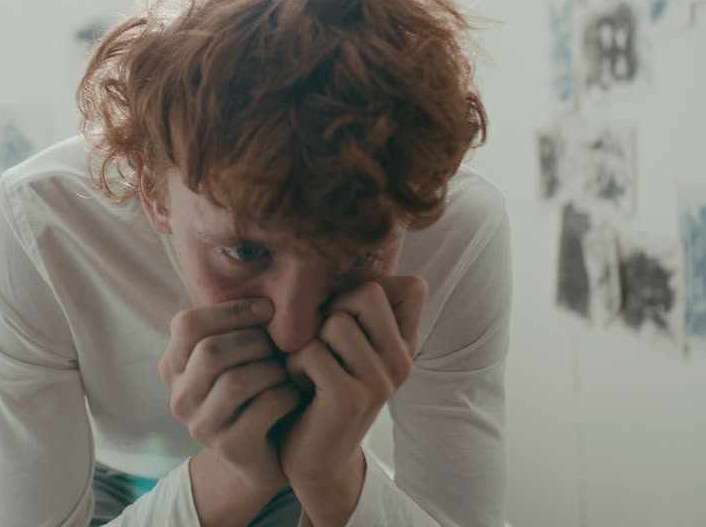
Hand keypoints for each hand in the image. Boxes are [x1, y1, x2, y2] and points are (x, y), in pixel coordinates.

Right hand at [159, 297, 303, 493]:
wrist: (270, 453)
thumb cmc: (259, 389)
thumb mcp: (241, 354)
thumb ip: (238, 323)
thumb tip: (268, 280)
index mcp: (174, 366)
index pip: (187, 324)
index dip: (231, 311)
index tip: (267, 309)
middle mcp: (179, 396)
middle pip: (211, 351)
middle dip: (255, 341)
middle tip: (280, 345)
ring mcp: (200, 425)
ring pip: (237, 380)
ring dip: (273, 369)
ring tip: (289, 370)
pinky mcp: (228, 447)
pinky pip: (263, 407)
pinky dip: (287, 394)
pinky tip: (296, 394)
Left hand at [277, 277, 427, 520]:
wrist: (311, 457)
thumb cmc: (318, 387)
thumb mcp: (342, 344)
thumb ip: (355, 307)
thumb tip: (346, 248)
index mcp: (405, 345)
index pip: (412, 286)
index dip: (365, 292)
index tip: (343, 323)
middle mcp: (403, 362)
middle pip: (368, 292)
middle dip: (331, 312)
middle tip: (320, 346)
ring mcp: (381, 381)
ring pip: (336, 320)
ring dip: (308, 341)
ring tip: (309, 369)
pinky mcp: (350, 398)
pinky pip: (311, 350)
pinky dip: (294, 365)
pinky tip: (300, 388)